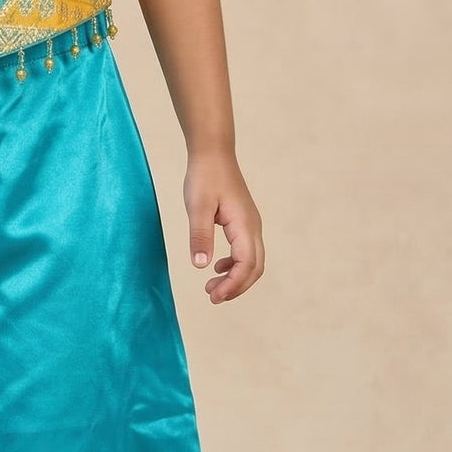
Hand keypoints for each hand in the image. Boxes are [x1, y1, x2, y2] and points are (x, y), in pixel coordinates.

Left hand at [184, 151, 264, 302]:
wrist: (213, 154)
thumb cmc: (205, 177)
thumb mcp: (197, 207)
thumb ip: (200, 236)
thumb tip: (201, 266)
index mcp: (244, 225)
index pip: (246, 264)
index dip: (233, 285)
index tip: (214, 296)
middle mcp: (253, 227)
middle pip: (254, 268)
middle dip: (236, 287)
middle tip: (212, 297)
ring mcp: (251, 224)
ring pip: (252, 261)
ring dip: (235, 278)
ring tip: (211, 287)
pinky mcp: (244, 222)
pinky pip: (246, 251)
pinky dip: (234, 265)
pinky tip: (216, 267)